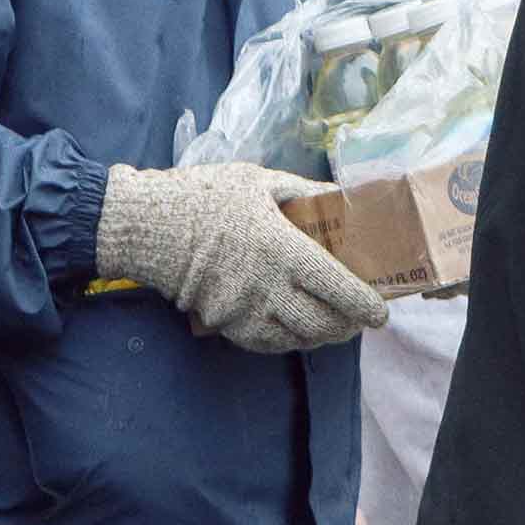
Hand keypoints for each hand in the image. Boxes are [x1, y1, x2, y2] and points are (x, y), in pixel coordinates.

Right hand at [94, 163, 387, 352]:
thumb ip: (303, 191)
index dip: (365, 306)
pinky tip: (297, 331)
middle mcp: (266, 286)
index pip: (337, 288)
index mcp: (282, 249)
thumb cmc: (203, 197)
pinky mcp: (222, 322)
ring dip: (321, 337)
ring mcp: (242, 309)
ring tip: (334, 327)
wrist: (143, 226)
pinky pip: (265, 343)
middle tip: (360, 321)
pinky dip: (287, 341)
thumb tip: (340, 195)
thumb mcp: (258, 181)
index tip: (381, 313)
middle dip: (348, 327)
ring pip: (296, 339)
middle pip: (321, 323)